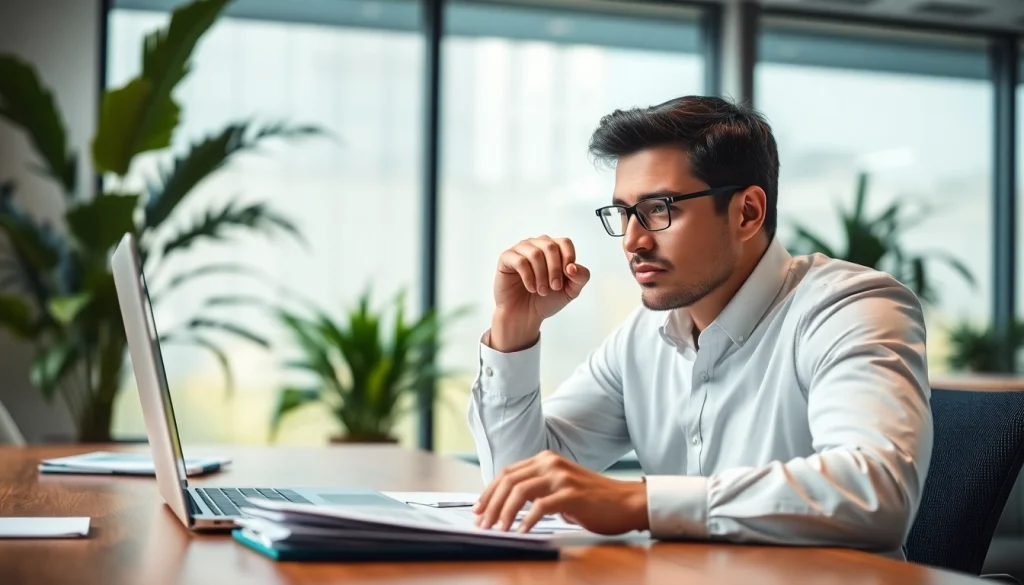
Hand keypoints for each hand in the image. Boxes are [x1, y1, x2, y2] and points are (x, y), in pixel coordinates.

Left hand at [472, 451, 647, 534]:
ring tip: (498, 529)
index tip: (478, 509)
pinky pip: (541, 507)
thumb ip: (537, 489)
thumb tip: (507, 506)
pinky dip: (527, 521)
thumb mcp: (560, 487)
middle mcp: (550, 463)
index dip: (489, 492)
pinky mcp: (572, 494)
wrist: (626, 502)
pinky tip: (521, 532)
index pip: (507, 473)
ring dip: (504, 512)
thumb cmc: (592, 499)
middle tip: (482, 523)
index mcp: (545, 460)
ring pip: (520, 491)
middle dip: (491, 504)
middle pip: (509, 481)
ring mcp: (561, 477)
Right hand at [491, 236, 590, 351]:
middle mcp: (536, 244)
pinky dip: (528, 277)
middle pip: (550, 246)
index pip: (565, 243)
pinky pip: (520, 261)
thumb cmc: (547, 300)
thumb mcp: (571, 291)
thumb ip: (580, 277)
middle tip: (554, 287)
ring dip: (541, 275)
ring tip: (542, 290)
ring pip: (535, 253)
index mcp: (553, 248)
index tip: (568, 277)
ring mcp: (520, 250)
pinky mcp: (506, 259)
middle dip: (555, 270)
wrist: (526, 315)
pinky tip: (531, 288)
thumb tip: (572, 267)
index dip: (569, 259)